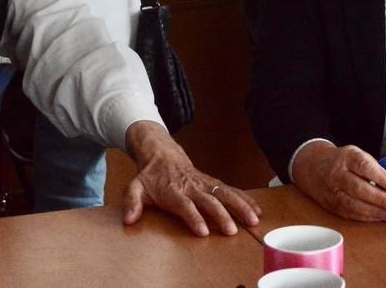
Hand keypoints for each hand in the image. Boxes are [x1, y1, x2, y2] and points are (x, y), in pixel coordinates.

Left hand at [122, 121, 260, 235]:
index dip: (194, 218)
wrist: (162, 154)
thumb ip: (132, 203)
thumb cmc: (150, 176)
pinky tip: (257, 210)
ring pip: (225, 193)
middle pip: (210, 201)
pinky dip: (245, 199)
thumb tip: (128, 220)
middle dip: (222, 215)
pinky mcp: (213, 182)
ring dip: (240, 206)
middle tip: (232, 230)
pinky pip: (231, 190)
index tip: (203, 232)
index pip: (185, 206)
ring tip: (254, 220)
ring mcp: (205, 183)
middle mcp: (192, 187)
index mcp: (174, 191)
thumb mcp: (135, 187)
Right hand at [291, 141, 385, 220]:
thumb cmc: (344, 162)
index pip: (364, 167)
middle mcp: (337, 174)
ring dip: (372, 210)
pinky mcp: (330, 204)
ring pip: (352, 203)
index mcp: (347, 157)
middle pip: (358, 187)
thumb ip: (373, 168)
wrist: (314, 166)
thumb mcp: (357, 155)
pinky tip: (377, 216)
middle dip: (378, 198)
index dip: (381, 178)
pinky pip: (348, 213)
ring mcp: (332, 190)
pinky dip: (364, 216)